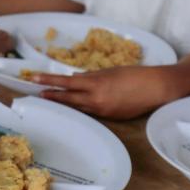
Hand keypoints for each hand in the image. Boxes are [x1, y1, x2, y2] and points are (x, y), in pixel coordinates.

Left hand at [31, 65, 169, 118]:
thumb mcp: (109, 71)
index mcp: (95, 84)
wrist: (157, 89)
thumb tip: (73, 79)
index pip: (65, 82)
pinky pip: (90, 112)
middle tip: (36, 93)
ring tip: (50, 99)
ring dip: (64, 103)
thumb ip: (89, 76)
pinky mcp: (110, 118)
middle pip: (67, 98)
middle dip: (51, 95)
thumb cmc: (134, 75)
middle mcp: (96, 99)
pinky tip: (74, 105)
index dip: (48, 80)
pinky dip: (81, 107)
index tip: (33, 78)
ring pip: (78, 107)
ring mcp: (103, 111)